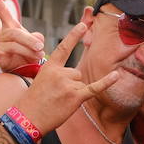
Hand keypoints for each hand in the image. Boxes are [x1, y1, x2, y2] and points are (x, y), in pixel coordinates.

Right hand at [0, 0, 46, 70]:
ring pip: (13, 46)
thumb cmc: (31, 52)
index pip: (1, 10)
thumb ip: (37, 38)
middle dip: (29, 41)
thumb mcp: (37, 42)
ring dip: (28, 52)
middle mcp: (3, 34)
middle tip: (40, 48)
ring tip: (37, 57)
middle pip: (15, 33)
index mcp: (11, 26)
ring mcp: (0, 46)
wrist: (27, 69)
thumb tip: (37, 41)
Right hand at [15, 12, 121, 132]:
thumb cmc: (34, 101)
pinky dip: (106, 82)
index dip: (74, 35)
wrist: (28, 118)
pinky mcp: (75, 97)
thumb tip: (76, 75)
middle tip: (56, 96)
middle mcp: (60, 73)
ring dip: (74, 94)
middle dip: (71, 85)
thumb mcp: (41, 80)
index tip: (84, 25)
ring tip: (60, 102)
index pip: (64, 48)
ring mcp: (68, 85)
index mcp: (49, 67)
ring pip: (81, 84)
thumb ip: (56, 74)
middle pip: (77, 73)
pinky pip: (94, 88)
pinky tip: (116, 75)